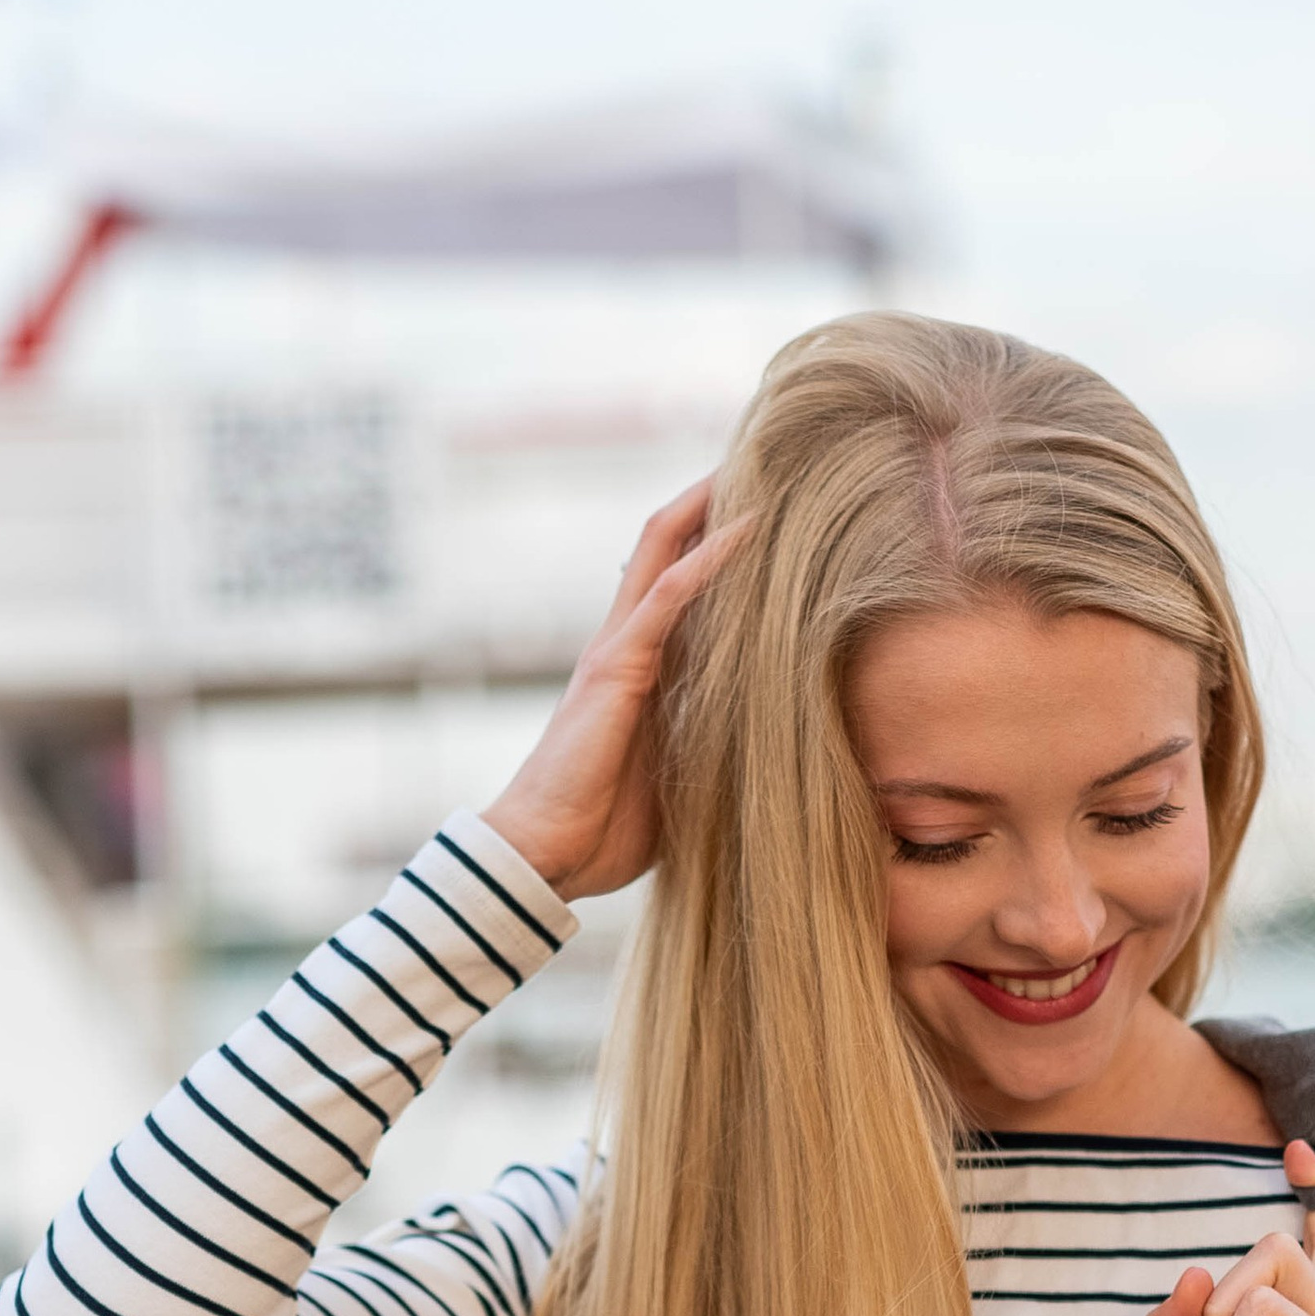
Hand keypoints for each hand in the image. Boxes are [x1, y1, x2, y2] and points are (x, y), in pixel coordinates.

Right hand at [481, 482, 740, 899]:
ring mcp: (618, 650)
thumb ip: (708, 747)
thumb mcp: (678, 778)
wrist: (545, 855)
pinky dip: (709, 560)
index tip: (767, 511)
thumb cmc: (605, 831)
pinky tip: (748, 528)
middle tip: (764, 460)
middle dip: (710, 501)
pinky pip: (667, 598)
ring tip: (759, 466)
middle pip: (666, 547)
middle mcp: (626, 645)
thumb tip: (769, 750)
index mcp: (640, 670)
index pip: (679, 585)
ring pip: (664, 552)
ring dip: (710, 506)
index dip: (714, 544)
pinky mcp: (617, 668)